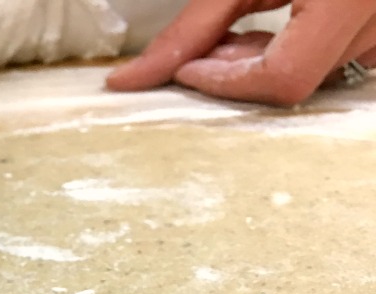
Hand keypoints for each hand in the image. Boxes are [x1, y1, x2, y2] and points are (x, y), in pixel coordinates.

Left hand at [106, 0, 375, 105]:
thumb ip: (192, 25)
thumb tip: (133, 79)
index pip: (286, 76)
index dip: (228, 81)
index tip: (189, 67)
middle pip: (302, 79)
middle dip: (242, 71)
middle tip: (211, 44)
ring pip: (324, 72)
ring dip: (270, 63)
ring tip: (242, 28)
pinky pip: (348, 53)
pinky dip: (302, 50)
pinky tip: (278, 25)